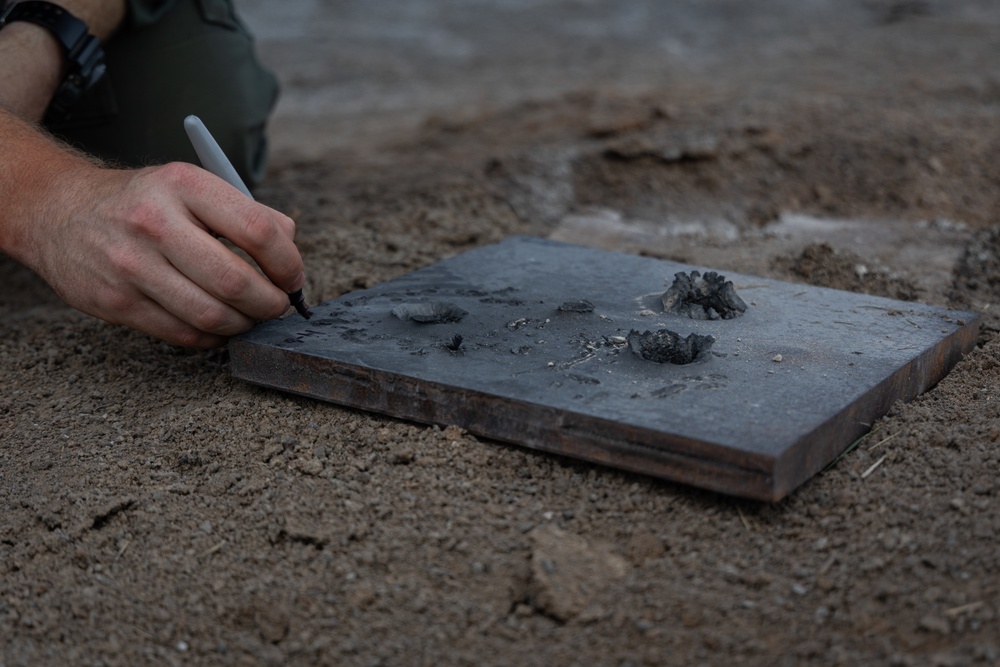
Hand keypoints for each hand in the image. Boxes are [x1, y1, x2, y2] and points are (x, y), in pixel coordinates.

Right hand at [13, 160, 304, 347]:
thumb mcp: (192, 186)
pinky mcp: (115, 301)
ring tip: (250, 317)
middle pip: (237, 282)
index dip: (288, 263)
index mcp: (185, 185)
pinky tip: (218, 325)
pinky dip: (212, 336)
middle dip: (270, 303)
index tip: (293, 277)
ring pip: (212, 315)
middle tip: (277, 305)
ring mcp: (131, 264)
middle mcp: (155, 221)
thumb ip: (247, 213)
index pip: (258, 231)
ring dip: (244, 324)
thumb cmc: (145, 202)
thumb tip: (292, 247)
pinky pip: (183, 334)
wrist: (58, 211)